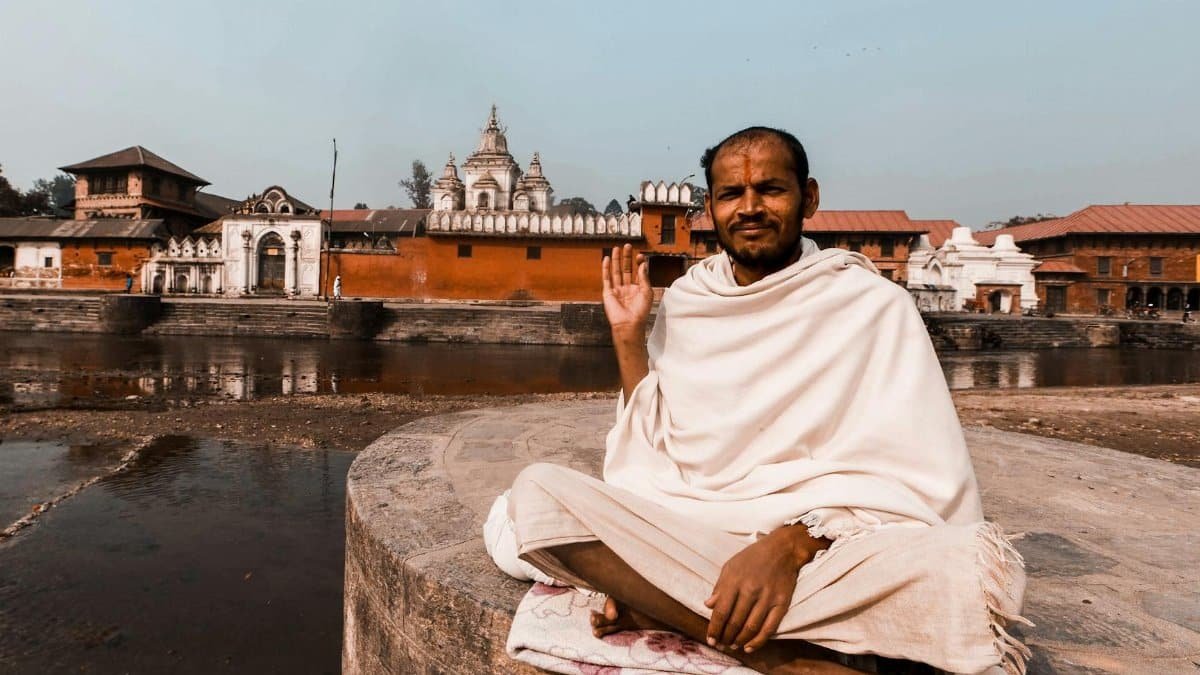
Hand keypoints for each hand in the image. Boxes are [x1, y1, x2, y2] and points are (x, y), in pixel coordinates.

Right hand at [602, 243, 651, 334]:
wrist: (629, 324)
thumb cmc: (640, 312)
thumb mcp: (647, 292)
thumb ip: (644, 277)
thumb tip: (642, 264)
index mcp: (638, 289)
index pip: (638, 272)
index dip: (639, 263)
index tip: (640, 255)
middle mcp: (627, 288)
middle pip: (626, 269)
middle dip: (627, 257)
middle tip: (627, 246)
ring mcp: (617, 290)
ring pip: (616, 271)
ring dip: (616, 260)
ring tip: (617, 249)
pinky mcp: (608, 292)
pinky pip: (606, 278)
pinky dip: (606, 268)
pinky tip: (607, 259)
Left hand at [704, 526, 825, 652]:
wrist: (782, 549)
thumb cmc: (752, 557)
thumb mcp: (730, 566)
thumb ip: (720, 587)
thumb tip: (708, 605)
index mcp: (735, 581)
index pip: (721, 611)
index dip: (714, 629)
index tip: (710, 640)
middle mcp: (750, 590)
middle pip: (735, 622)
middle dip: (725, 637)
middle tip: (721, 645)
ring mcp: (767, 598)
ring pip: (751, 627)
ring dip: (739, 641)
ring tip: (733, 646)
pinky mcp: (782, 603)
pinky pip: (769, 627)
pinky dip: (758, 641)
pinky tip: (749, 647)